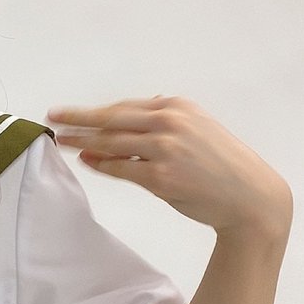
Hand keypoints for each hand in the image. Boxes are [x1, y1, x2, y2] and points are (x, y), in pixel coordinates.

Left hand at [46, 95, 292, 237]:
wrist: (250, 196)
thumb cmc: (222, 165)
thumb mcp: (198, 128)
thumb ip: (166, 120)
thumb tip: (127, 118)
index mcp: (177, 106)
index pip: (124, 107)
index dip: (94, 111)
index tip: (70, 112)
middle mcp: (169, 122)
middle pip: (111, 119)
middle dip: (79, 120)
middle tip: (54, 118)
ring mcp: (164, 149)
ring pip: (112, 143)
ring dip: (83, 142)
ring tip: (62, 141)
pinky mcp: (160, 177)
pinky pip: (121, 168)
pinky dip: (101, 165)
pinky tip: (87, 161)